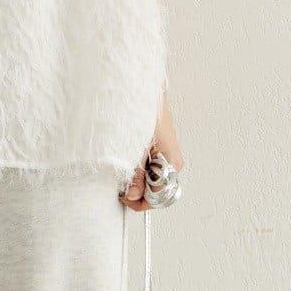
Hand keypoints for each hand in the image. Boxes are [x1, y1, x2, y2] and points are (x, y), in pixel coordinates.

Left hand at [119, 86, 186, 209]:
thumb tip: (134, 196)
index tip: (123, 197)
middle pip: (154, 191)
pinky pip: (145, 169)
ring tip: (119, 165)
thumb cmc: (143, 112)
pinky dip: (133, 168)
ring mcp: (164, 157)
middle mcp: (172, 164)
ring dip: (132, 179)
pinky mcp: (156, 151)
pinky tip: (124, 159)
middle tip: (117, 181)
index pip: (159, 198)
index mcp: (172, 164)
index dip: (140, 201)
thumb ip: (136, 174)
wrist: (141, 90)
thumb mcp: (135, 148)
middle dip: (135, 190)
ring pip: (148, 181)